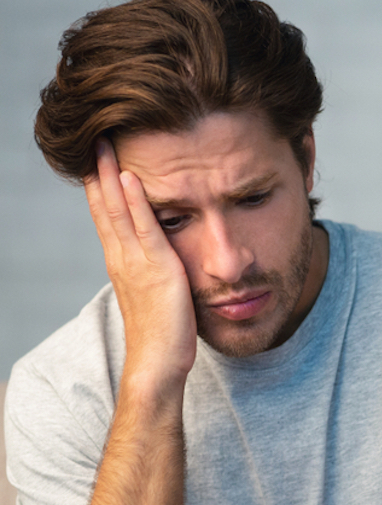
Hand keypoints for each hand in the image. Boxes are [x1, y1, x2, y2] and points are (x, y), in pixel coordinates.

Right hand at [84, 138, 195, 387]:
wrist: (158, 364)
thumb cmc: (164, 335)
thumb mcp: (159, 294)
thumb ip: (157, 273)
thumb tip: (165, 260)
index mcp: (123, 264)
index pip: (107, 217)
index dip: (101, 187)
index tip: (97, 159)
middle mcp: (122, 259)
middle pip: (104, 207)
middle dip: (98, 173)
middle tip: (93, 139)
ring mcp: (135, 263)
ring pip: (117, 211)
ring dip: (110, 176)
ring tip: (104, 146)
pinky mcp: (156, 269)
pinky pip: (143, 228)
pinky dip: (134, 202)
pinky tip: (129, 178)